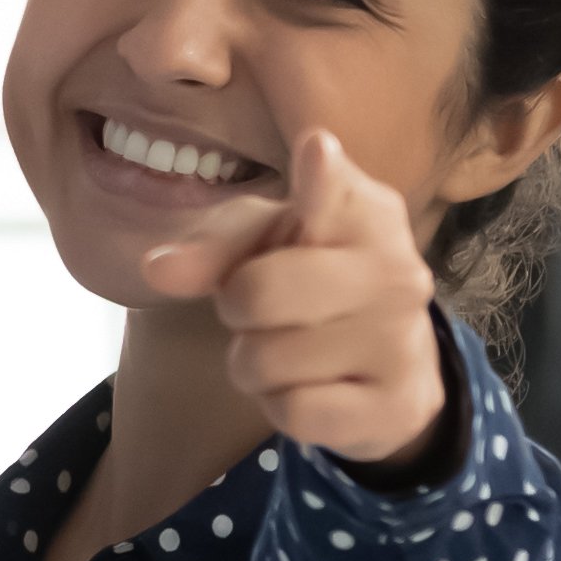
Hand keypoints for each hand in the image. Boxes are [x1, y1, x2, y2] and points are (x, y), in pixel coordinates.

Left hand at [141, 131, 450, 468]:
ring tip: (287, 348)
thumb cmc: (310, 276)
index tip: (315, 147)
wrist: (387, 359)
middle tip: (260, 308)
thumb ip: (211, 248)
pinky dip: (279, 406)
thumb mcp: (261, 244)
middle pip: (257, 294)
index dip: (317, 176)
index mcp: (364, 210)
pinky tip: (309, 387)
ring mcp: (403, 341)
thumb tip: (157, 268)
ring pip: (266, 361)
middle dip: (235, 308)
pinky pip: (292, 413)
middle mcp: (396, 270)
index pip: (331, 187)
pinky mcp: (396, 406)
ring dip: (254, 363)